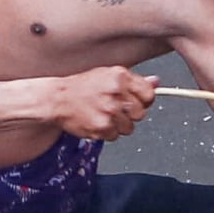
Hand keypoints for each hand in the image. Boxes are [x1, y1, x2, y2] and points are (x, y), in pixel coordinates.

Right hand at [41, 66, 159, 139]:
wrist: (57, 99)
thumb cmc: (82, 87)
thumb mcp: (107, 76)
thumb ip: (134, 81)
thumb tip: (156, 82)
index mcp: (120, 76)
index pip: (149, 94)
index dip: (143, 101)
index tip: (135, 102)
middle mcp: (116, 92)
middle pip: (140, 114)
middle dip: (130, 114)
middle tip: (114, 109)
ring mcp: (109, 111)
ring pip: (129, 128)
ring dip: (118, 125)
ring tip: (103, 114)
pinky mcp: (102, 126)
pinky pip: (115, 136)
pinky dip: (106, 132)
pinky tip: (96, 121)